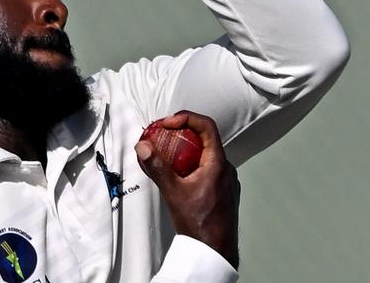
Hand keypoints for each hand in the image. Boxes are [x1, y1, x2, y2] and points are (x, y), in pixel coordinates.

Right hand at [135, 111, 240, 268]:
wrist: (214, 252)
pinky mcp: (222, 191)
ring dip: (185, 151)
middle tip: (161, 137)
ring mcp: (226, 180)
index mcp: (218, 163)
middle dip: (180, 134)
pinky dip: (191, 165)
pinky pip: (207, 169)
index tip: (167, 123)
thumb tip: (143, 146)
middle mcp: (226, 169)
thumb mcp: (173, 192)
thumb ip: (157, 167)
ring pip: (205, 155)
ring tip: (165, 157)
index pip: (207, 126)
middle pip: (204, 139)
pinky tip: (176, 177)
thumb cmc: (199, 224)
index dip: (186, 118)